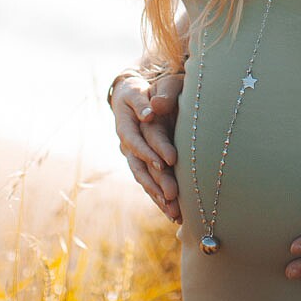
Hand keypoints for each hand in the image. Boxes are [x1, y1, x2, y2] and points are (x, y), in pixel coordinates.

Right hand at [111, 70, 183, 221]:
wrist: (136, 95)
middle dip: (156, 182)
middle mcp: (127, 143)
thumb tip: (152, 110)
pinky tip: (174, 214)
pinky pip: (149, 183)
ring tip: (174, 213)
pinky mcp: (143, 164)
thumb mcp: (155, 85)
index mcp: (127, 123)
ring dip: (158, 196)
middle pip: (140, 166)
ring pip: (143, 179)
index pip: (137, 140)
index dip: (150, 151)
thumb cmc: (150, 87)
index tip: (167, 161)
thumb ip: (155, 96)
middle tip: (173, 196)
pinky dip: (160, 198)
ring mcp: (133, 155)